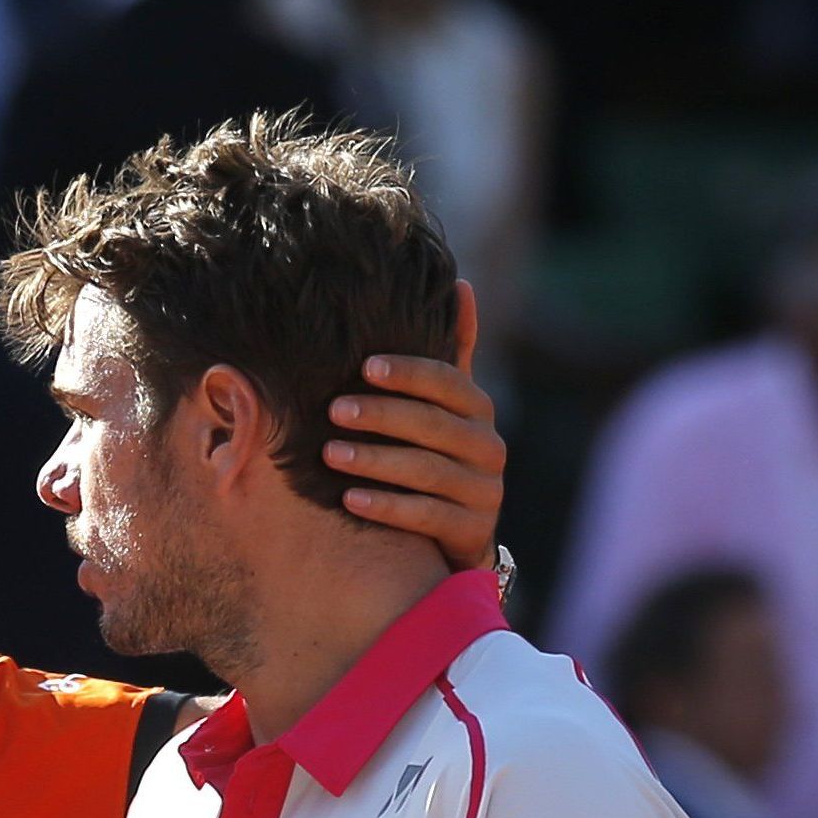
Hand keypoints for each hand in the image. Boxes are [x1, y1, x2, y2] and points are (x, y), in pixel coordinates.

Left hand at [327, 279, 503, 573]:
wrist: (459, 535)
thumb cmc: (437, 457)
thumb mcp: (445, 407)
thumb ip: (451, 355)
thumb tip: (462, 282)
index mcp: (477, 410)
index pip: (448, 382)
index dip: (410, 372)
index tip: (365, 367)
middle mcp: (488, 447)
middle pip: (434, 426)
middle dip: (382, 415)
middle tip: (334, 410)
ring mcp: (484, 491)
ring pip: (428, 471)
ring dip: (376, 461)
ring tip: (329, 454)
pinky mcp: (472, 531)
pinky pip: (427, 516)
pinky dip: (387, 507)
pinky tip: (350, 500)